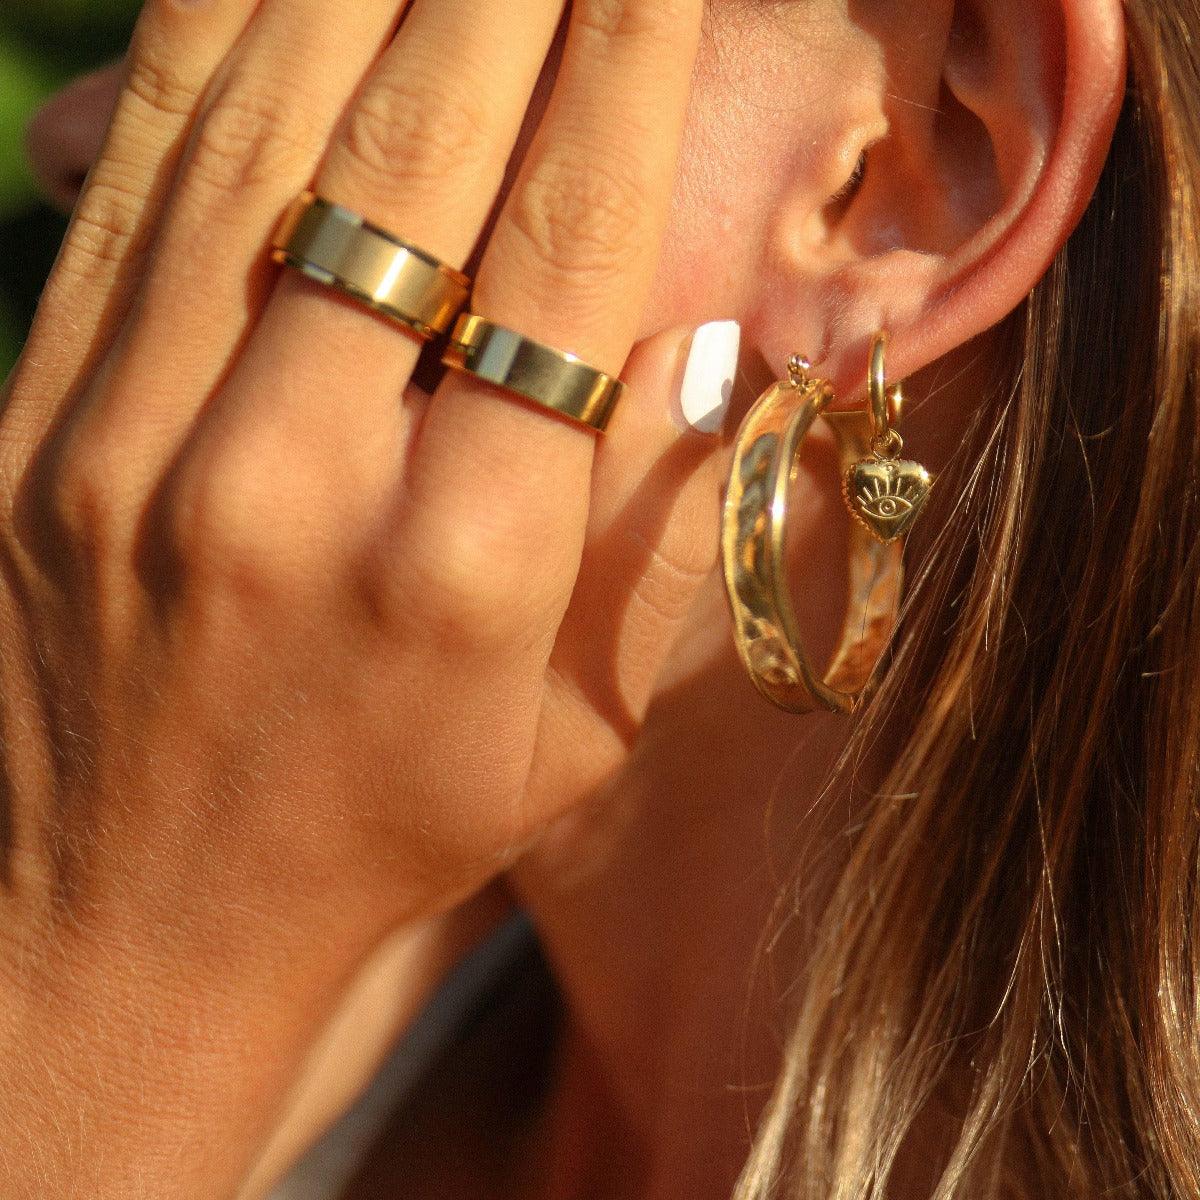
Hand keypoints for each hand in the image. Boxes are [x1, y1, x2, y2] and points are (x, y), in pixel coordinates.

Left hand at [0, 0, 722, 1193]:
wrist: (131, 926)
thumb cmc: (390, 832)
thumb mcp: (577, 732)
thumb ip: (659, 540)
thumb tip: (721, 352)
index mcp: (465, 575)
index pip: (564, 258)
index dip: (623, 79)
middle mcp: (297, 488)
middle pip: (415, 157)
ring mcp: (135, 448)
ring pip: (259, 136)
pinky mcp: (37, 429)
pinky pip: (133, 188)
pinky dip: (208, 47)